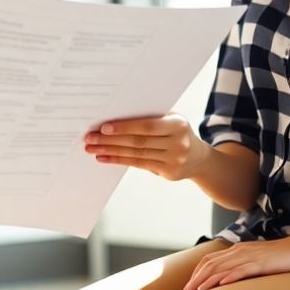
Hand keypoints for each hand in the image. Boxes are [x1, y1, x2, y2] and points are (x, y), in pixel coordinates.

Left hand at [83, 112, 206, 180]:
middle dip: (111, 140)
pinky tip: (104, 157)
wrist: (199, 158)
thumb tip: (115, 117)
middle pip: (138, 141)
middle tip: (90, 138)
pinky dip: (119, 160)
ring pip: (136, 154)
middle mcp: (178, 143)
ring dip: (110, 151)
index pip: (146, 126)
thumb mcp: (171, 120)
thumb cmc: (178, 132)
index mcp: (178, 124)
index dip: (124, 127)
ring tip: (92, 148)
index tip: (103, 127)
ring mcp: (174, 159)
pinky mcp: (168, 172)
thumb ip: (150, 118)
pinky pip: (138, 164)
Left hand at [179, 236, 289, 289]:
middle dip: (195, 279)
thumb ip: (244, 265)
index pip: (209, 260)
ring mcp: (250, 256)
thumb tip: (230, 279)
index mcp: (237, 250)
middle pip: (210, 265)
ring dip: (206, 281)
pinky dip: (229, 278)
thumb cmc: (281, 256)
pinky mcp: (261, 263)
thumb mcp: (258, 260)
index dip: (196, 273)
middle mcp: (239, 251)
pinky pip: (241, 270)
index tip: (188, 286)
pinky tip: (220, 286)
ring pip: (222, 268)